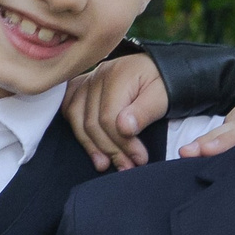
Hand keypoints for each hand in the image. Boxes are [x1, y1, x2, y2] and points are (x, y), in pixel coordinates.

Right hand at [63, 53, 167, 170]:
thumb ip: (143, 112)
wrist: (160, 68)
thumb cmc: (164, 82)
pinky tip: (88, 144)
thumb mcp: (162, 96)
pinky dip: (76, 128)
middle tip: (126, 166)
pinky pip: (70, 108)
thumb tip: (123, 129)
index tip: (139, 159)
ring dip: (90, 145)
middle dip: (109, 149)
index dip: (122, 143)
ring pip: (76, 118)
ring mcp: (88, 80)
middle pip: (92, 121)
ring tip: (104, 164)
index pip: (109, 118)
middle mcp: (97, 76)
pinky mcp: (83, 86)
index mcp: (117, 75)